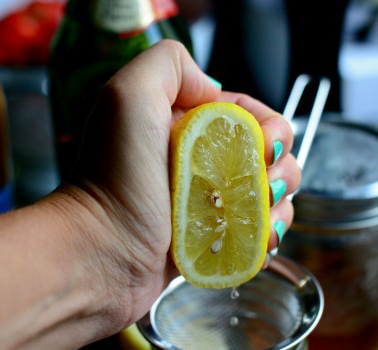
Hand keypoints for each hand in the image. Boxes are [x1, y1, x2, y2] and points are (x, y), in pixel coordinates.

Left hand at [58, 40, 300, 326]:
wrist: (97, 255)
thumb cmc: (111, 180)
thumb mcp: (128, 96)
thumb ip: (170, 65)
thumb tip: (214, 88)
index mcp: (182, 124)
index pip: (247, 114)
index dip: (269, 127)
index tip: (267, 148)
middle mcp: (194, 161)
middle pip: (264, 156)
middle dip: (280, 168)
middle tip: (266, 185)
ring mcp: (202, 203)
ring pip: (264, 196)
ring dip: (278, 206)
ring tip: (263, 220)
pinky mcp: (205, 240)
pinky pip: (251, 233)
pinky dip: (263, 237)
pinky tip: (257, 243)